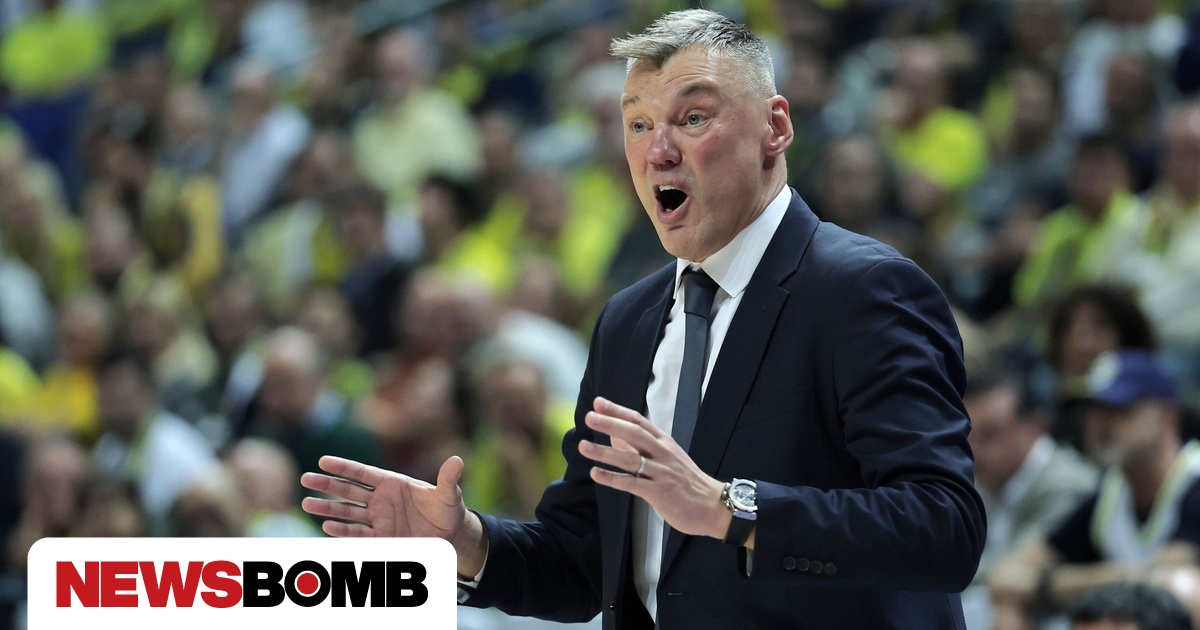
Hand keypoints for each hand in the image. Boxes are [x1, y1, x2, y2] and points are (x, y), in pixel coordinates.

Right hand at [300, 455, 487, 575]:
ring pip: (348, 512)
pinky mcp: (382, 537)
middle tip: (305, 479)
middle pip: (349, 490)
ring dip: (328, 508)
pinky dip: (343, 530)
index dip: (344, 467)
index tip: (323, 461)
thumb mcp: (450, 495)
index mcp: (393, 483)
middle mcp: (381, 499)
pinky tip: (327, 526)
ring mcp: (379, 518)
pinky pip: (358, 533)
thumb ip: (448, 479)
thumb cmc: (449, 510)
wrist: (450, 536)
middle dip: (327, 485)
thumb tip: (458, 460)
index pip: (363, 472)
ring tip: (307, 503)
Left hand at [577, 397, 729, 540]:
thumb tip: (613, 434)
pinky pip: (631, 484)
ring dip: (605, 452)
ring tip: (583, 446)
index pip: (638, 421)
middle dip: (611, 424)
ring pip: (630, 459)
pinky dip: (612, 478)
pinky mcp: (659, 493)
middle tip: (590, 417)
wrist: (713, 506)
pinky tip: (596, 474)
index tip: (598, 402)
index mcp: (664, 442)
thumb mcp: (666, 458)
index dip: (617, 411)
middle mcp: (663, 454)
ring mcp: (661, 473)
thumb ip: (640, 447)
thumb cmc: (687, 482)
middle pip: (634, 434)